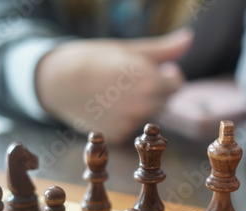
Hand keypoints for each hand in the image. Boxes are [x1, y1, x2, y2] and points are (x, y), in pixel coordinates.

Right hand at [36, 29, 192, 144]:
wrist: (56, 80)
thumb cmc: (94, 59)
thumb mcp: (129, 50)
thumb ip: (164, 50)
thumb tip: (189, 39)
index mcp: (151, 80)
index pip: (176, 85)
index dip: (167, 75)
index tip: (155, 68)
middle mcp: (143, 105)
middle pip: (162, 101)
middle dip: (152, 89)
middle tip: (126, 79)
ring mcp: (129, 123)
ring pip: (146, 115)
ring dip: (137, 106)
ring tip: (112, 91)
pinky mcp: (116, 136)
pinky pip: (129, 128)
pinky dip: (121, 120)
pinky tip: (105, 107)